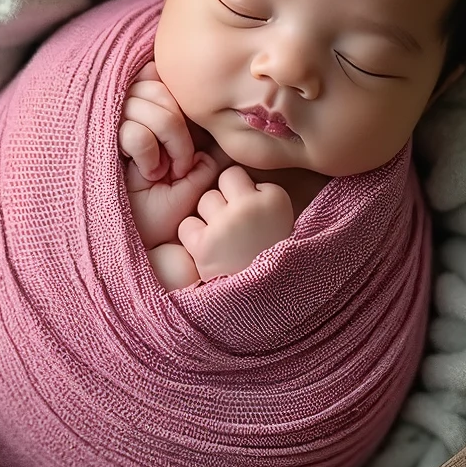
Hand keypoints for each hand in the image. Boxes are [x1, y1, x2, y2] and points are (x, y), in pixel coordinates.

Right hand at [123, 64, 221, 246]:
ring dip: (164, 142)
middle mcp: (129, 108)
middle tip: (178, 166)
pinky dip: (148, 155)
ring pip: (147, 107)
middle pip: (161, 90)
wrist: (142, 238)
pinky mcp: (101, 140)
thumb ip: (207, 141)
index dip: (179, 106)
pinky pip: (134, 132)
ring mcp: (113, 122)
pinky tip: (144, 173)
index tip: (186, 147)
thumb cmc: (167, 208)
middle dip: (178, 130)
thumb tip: (217, 110)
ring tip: (160, 171)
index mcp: (151, 109)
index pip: (162, 77)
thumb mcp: (199, 173)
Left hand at [177, 164, 295, 281]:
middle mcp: (250, 206)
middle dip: (225, 199)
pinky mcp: (204, 245)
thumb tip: (222, 165)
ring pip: (205, 201)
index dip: (241, 194)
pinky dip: (194, 238)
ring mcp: (226, 225)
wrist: (267, 300)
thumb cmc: (269, 255)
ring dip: (209, 218)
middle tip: (235, 227)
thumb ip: (258, 192)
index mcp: (275, 197)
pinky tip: (209, 251)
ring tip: (224, 241)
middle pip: (223, 181)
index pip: (240, 175)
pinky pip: (187, 225)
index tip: (251, 216)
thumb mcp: (278, 217)